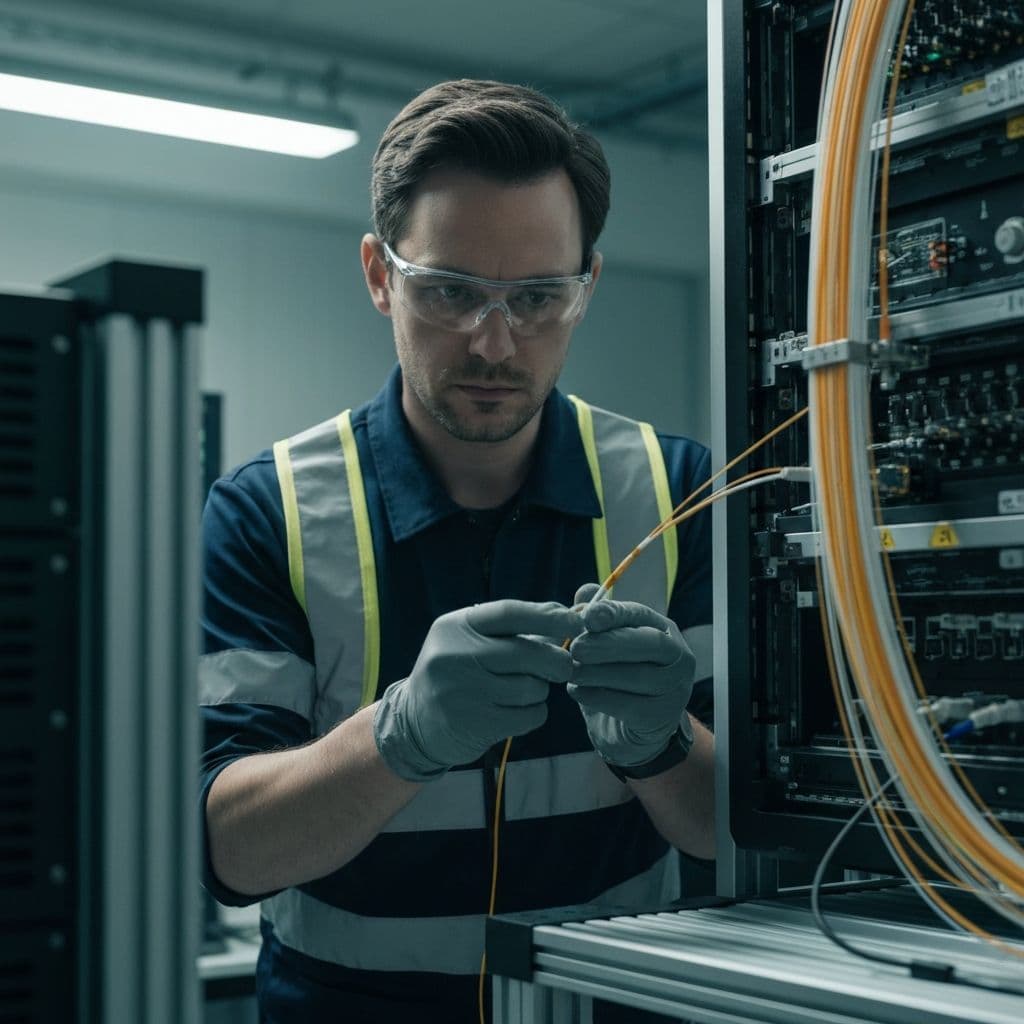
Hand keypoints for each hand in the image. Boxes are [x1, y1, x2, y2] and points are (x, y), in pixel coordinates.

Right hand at [373, 600, 582, 780]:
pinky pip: (528, 716)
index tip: (576, 622)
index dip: (548, 616)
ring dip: (540, 690)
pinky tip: (520, 710)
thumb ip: (513, 628)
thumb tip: (569, 615)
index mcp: (456, 626)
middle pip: (527, 653)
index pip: (510, 613)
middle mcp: (454, 655)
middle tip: (564, 665)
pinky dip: (534, 713)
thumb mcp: (471, 639)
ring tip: (526, 690)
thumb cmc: (457, 671)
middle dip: (557, 660)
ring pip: (531, 687)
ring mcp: (462, 692)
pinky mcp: (474, 724)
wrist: (414, 721)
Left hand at [568, 583, 694, 771]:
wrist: (630, 731)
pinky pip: (630, 706)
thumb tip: (585, 590)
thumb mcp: (604, 647)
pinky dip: (598, 697)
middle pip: (649, 643)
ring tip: (571, 671)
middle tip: (576, 647)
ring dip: (599, 672)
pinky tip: (576, 691)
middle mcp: (677, 656)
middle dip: (610, 643)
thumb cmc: (616, 679)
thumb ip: (595, 619)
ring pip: (640, 676)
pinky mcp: (662, 717)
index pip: (640, 615)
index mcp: (662, 630)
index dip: (614, 614)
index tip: (588, 617)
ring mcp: (675, 688)